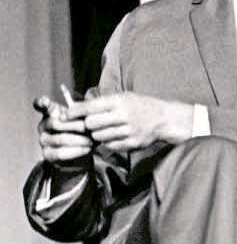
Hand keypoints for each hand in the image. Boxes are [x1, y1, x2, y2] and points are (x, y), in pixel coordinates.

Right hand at [35, 95, 91, 162]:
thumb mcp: (82, 120)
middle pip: (54, 123)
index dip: (42, 102)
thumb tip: (84, 107)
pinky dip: (76, 151)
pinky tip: (87, 149)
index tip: (47, 101)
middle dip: (74, 125)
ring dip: (78, 140)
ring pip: (60, 139)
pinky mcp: (47, 155)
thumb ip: (79, 112)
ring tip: (91, 140)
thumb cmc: (82, 133)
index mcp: (49, 113)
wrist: (80, 156)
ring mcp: (43, 140)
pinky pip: (61, 153)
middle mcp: (43, 126)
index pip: (40, 104)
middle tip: (88, 128)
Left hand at [64, 92, 194, 152]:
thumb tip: (77, 107)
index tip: (66, 114)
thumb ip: (102, 102)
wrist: (164, 119)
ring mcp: (128, 131)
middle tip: (90, 124)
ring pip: (98, 137)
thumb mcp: (123, 97)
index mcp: (120, 101)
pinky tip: (114, 136)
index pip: (90, 107)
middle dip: (87, 124)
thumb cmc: (140, 106)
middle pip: (91, 124)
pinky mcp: (132, 143)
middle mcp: (123, 116)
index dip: (75, 111)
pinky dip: (108, 142)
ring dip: (97, 134)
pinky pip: (110, 146)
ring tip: (104, 129)